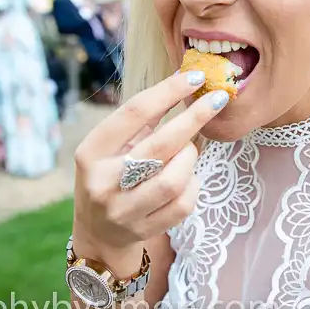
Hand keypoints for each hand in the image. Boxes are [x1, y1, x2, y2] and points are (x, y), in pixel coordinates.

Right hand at [72, 70, 228, 268]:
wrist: (98, 233)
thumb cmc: (111, 175)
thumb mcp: (112, 146)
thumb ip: (143, 120)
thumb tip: (186, 82)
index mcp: (91, 151)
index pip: (134, 112)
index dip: (168, 91)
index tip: (195, 76)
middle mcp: (103, 181)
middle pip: (160, 145)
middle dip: (195, 118)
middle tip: (218, 99)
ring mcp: (123, 210)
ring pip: (174, 179)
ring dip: (191, 157)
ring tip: (189, 150)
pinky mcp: (143, 230)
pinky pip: (183, 203)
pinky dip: (193, 184)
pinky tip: (187, 177)